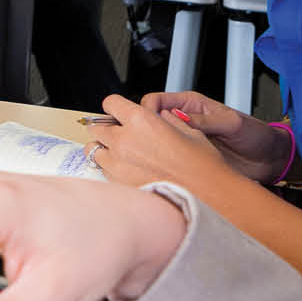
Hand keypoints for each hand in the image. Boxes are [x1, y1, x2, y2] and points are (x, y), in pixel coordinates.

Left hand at [84, 94, 242, 192]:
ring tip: (122, 155)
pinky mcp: (117, 183)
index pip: (111, 103)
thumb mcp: (189, 132)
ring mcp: (118, 163)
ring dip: (104, 149)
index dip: (115, 107)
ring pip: (94, 150)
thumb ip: (168, 120)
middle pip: (97, 127)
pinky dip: (110, 168)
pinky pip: (103, 170)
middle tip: (121, 135)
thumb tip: (161, 116)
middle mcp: (124, 140)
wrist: (207, 197)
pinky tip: (128, 171)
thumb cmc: (202, 166)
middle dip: (107, 128)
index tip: (119, 112)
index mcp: (141, 121)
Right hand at [140, 91, 287, 182]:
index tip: (146, 123)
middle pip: (149, 122)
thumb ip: (206, 121)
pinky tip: (165, 170)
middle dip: (142, 131)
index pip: (156, 101)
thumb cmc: (256, 135)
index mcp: (190, 105)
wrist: (269, 160)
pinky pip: (168, 161)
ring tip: (153, 159)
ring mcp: (184, 142)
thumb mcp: (232, 124)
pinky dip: (162, 165)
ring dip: (151, 150)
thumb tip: (179, 118)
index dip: (147, 110)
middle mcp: (183, 123)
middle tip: (143, 143)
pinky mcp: (188, 160)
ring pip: (155, 143)